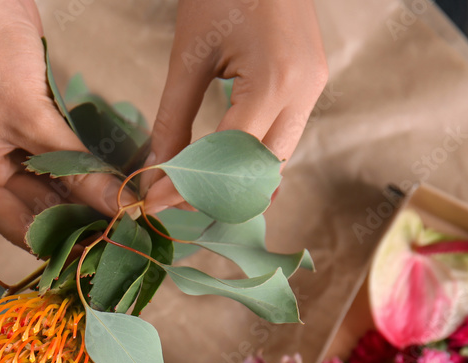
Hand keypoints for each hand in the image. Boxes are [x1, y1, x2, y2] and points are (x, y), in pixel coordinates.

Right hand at [0, 0, 132, 247]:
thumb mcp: (34, 117)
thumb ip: (75, 168)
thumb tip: (118, 208)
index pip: (19, 227)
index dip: (64, 241)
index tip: (108, 249)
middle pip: (33, 212)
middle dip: (78, 220)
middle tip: (125, 233)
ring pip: (46, 190)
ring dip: (82, 197)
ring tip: (123, 213)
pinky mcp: (14, 134)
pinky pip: (49, 165)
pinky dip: (75, 171)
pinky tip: (108, 184)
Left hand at [142, 0, 327, 212]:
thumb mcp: (188, 56)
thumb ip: (173, 119)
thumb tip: (158, 170)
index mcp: (275, 82)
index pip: (229, 158)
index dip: (190, 185)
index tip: (153, 201)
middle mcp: (304, 91)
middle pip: (261, 170)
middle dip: (217, 192)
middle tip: (170, 199)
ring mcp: (314, 87)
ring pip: (276, 158)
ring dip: (236, 179)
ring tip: (189, 187)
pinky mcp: (312, 81)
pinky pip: (283, 135)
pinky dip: (251, 157)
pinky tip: (220, 167)